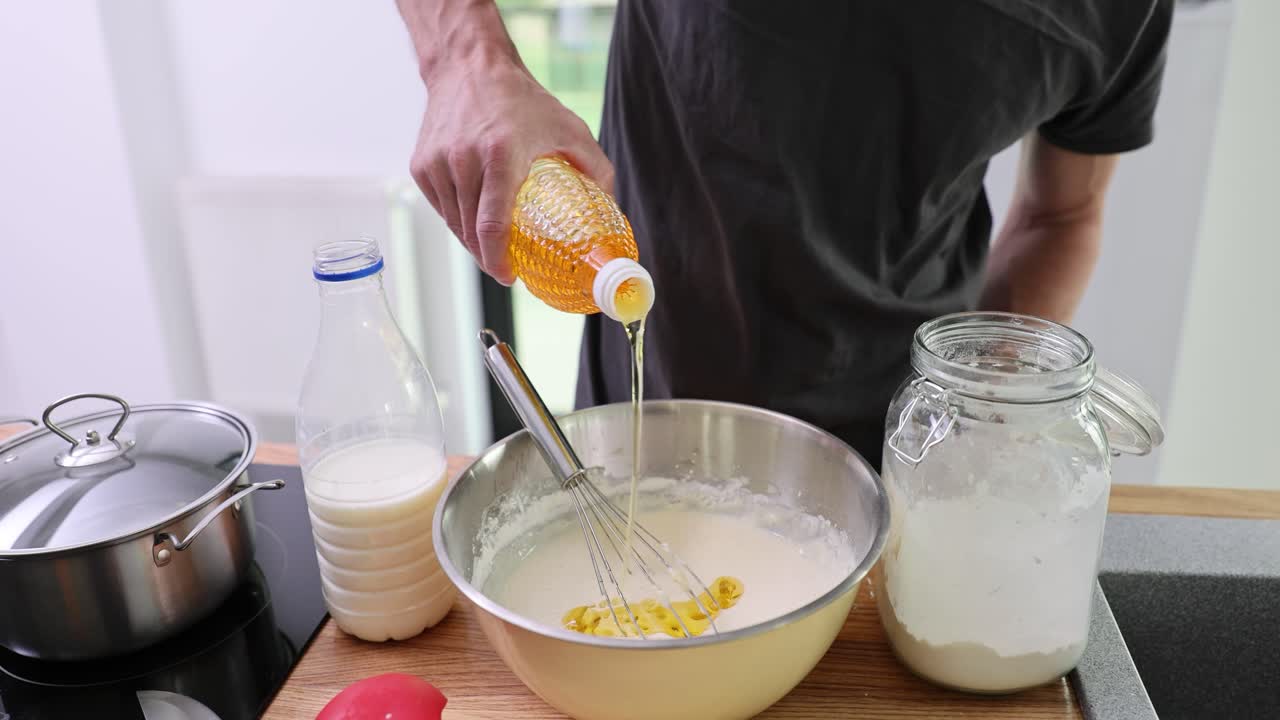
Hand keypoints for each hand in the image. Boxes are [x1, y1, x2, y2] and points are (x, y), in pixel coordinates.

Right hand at [411, 62, 613, 284]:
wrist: (469, 66)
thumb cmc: (523, 100)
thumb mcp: (570, 129)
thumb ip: (597, 170)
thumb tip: (610, 212)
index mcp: (500, 154)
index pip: (492, 223)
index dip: (498, 259)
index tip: (509, 276)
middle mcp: (463, 160)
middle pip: (471, 231)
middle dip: (489, 257)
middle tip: (507, 267)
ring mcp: (437, 164)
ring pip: (454, 223)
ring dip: (473, 241)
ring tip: (493, 245)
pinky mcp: (421, 166)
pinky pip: (441, 208)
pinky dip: (458, 219)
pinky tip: (475, 217)